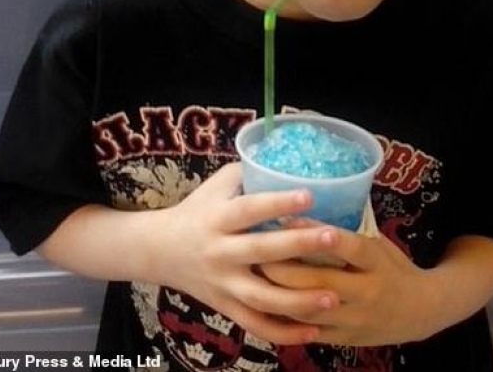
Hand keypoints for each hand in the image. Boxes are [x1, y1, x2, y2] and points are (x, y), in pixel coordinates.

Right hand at [149, 162, 341, 344]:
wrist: (159, 250)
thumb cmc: (198, 209)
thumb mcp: (218, 185)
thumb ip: (250, 173)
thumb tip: (290, 160)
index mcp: (218, 219)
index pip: (250, 209)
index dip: (278, 203)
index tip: (310, 194)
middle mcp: (220, 253)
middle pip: (262, 252)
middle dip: (300, 246)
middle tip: (333, 237)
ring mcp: (223, 285)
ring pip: (262, 299)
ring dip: (299, 300)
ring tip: (333, 296)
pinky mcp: (226, 307)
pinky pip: (256, 326)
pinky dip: (284, 333)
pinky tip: (314, 331)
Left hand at [259, 227, 434, 345]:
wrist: (419, 311)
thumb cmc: (392, 267)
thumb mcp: (378, 245)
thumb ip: (348, 234)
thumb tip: (304, 207)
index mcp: (377, 262)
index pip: (347, 246)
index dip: (317, 234)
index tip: (287, 218)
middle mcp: (366, 292)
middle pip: (319, 281)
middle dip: (283, 267)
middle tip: (255, 250)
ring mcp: (354, 319)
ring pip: (308, 309)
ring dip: (278, 293)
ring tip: (255, 275)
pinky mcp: (344, 339)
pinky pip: (308, 331)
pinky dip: (285, 318)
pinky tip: (264, 303)